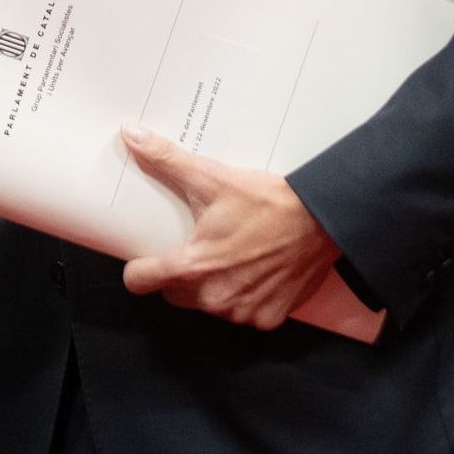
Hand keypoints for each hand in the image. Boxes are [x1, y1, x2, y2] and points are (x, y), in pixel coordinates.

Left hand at [119, 123, 339, 330]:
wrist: (322, 220)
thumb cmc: (265, 201)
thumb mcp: (211, 177)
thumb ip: (165, 159)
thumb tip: (131, 134)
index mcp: (193, 267)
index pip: (141, 282)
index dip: (138, 269)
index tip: (145, 257)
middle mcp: (215, 298)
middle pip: (174, 294)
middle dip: (179, 275)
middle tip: (196, 247)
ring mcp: (243, 313)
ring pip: (209, 306)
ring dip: (213, 288)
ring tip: (229, 257)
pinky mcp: (269, 319)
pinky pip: (243, 314)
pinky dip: (245, 297)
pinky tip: (255, 272)